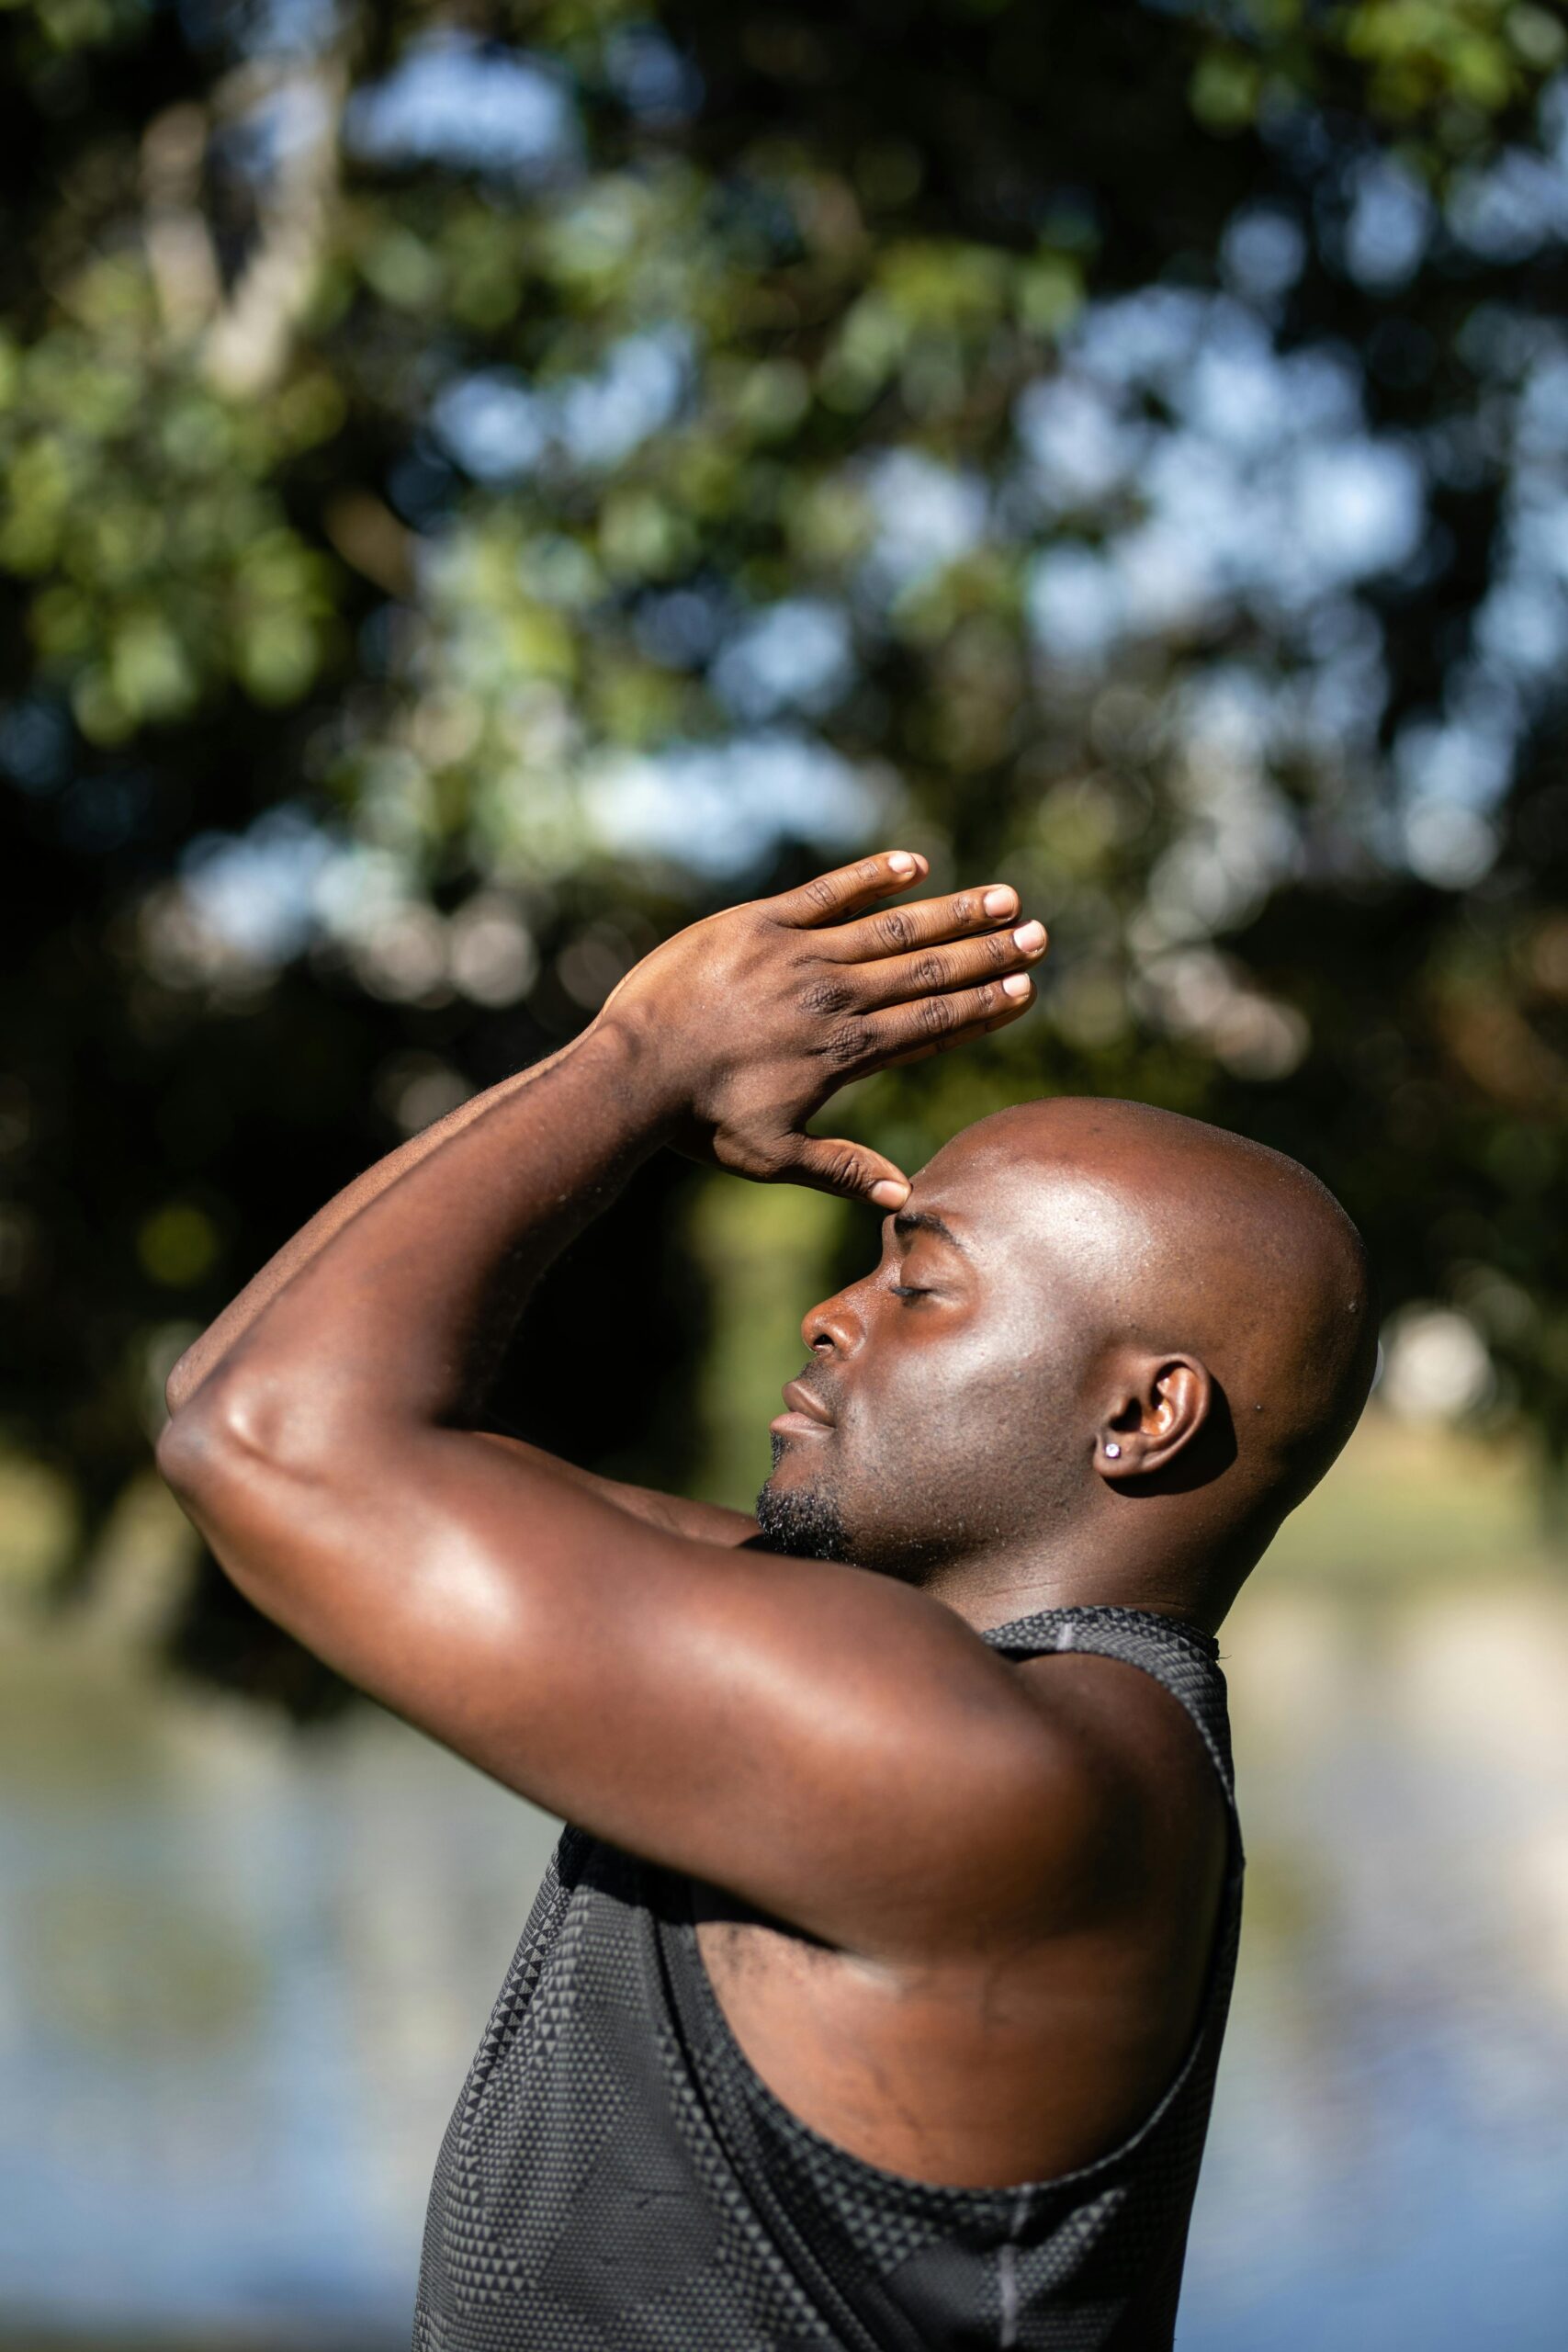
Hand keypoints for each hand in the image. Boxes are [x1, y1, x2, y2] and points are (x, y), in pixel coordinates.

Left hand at [596, 850, 1047, 1205]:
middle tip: (1039, 935)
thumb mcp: (774, 1158)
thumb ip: (844, 1172)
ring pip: (893, 928)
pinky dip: (874, 876)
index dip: (984, 1007)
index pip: (933, 1024)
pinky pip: (829, 892)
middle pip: (929, 972)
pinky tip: (916, 865)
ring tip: (1004, 897)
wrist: (632, 1072)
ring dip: (953, 912)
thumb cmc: (699, 1122)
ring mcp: (799, 955)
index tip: (1026, 990)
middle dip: (989, 954)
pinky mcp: (759, 923)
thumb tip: (907, 1201)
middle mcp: (835, 998)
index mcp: (845, 1052)